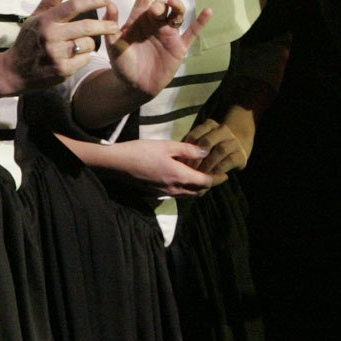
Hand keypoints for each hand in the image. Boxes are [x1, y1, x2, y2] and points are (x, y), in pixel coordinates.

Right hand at [10, 0, 117, 90]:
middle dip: (105, 24)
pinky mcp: (62, 70)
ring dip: (91, 43)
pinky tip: (74, 57)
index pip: (74, 6)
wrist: (14, 71)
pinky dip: (84, 57)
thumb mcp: (34, 19)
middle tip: (115, 25)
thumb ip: (49, 3)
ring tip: (83, 44)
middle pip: (87, 27)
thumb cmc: (27, 42)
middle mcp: (51, 36)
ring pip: (88, 44)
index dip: (93, 0)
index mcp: (46, 21)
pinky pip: (85, 59)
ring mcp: (56, 54)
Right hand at [94, 138, 218, 198]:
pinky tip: (182, 175)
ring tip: (200, 174)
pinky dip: (184, 187)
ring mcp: (163, 193)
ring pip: (186, 194)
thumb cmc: (142, 151)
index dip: (216, 179)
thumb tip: (206, 153)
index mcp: (179, 177)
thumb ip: (188, 150)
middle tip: (214, 174)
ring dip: (196, 187)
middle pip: (197, 192)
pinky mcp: (154, 193)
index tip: (224, 173)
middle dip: (208, 185)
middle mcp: (173, 189)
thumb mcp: (167, 146)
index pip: (204, 183)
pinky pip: (176, 193)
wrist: (116, 164)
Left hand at [105, 0, 211, 99]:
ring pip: (177, 14)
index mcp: (139, 19)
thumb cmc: (122, 64)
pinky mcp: (179, 47)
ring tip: (174, 6)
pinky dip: (201, 22)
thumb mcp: (113, 46)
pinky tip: (208, 11)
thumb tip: (109, 4)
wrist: (134, 86)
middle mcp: (156, 23)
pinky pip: (192, 32)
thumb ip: (111, 26)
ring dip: (177, 7)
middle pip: (163, 4)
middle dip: (161, 3)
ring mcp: (169, 34)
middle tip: (155, 10)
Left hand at [186, 106, 255, 181]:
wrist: (237, 148)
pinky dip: (218, 170)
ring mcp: (233, 142)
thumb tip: (176, 159)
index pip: (194, 135)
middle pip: (207, 141)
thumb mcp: (199, 142)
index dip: (185, 150)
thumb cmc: (211, 147)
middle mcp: (223, 130)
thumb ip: (188, 147)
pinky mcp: (240, 155)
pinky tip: (210, 178)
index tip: (179, 163)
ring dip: (207, 165)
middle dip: (196, 158)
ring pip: (220, 151)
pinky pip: (229, 162)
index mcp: (210, 125)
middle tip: (188, 171)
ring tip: (198, 176)